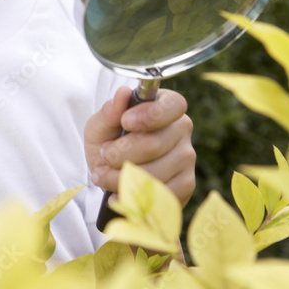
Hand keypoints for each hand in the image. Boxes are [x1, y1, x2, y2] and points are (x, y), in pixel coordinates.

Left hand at [85, 85, 195, 206]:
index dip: (149, 115)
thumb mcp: (100, 126)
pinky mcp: (186, 184)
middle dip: (120, 154)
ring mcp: (187, 158)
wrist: (110, 175)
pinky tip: (118, 192)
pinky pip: (159, 194)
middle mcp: (182, 129)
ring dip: (120, 177)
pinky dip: (132, 195)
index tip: (125, 122)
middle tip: (104, 156)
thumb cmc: (108, 143)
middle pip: (154, 144)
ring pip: (154, 173)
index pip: (173, 105)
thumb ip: (109, 112)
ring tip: (104, 175)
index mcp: (166, 106)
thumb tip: (123, 93)